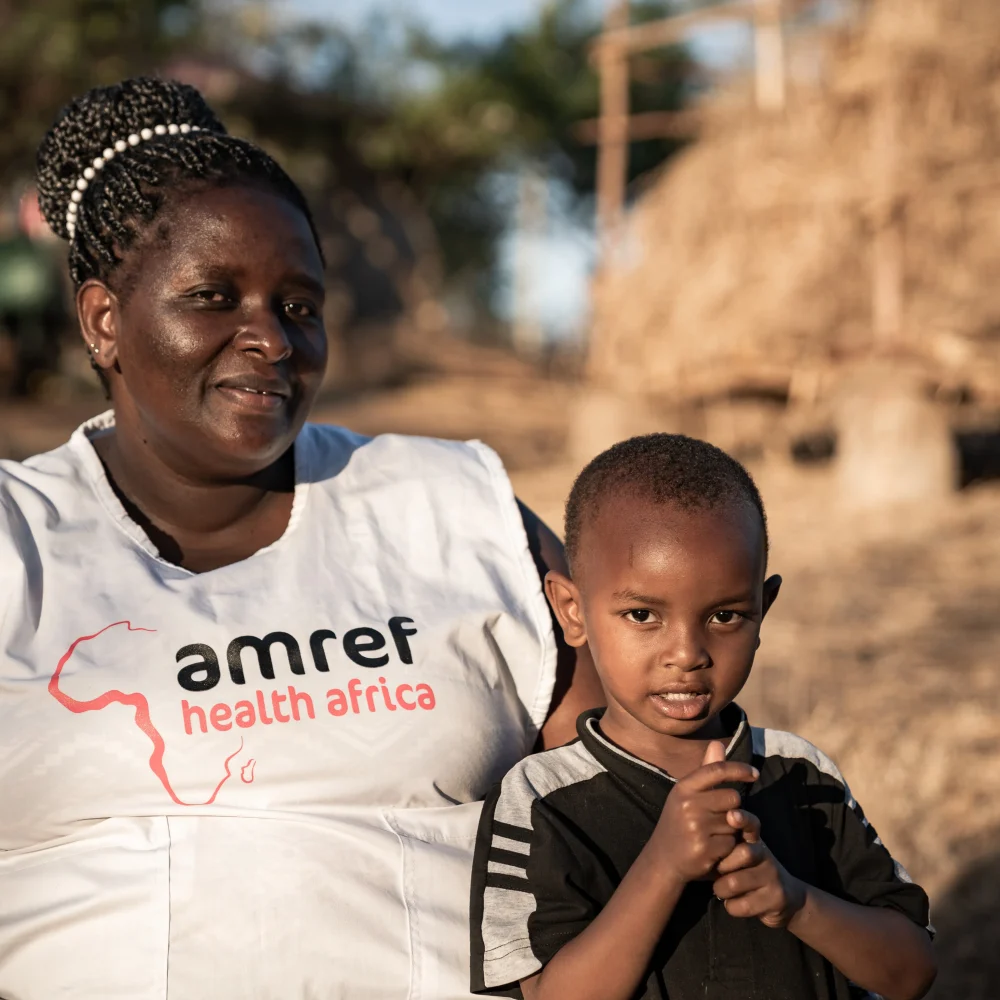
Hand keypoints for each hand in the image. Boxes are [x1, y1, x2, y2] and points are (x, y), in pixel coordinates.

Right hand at [652, 741, 759, 884]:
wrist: (664, 859)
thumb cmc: (679, 821)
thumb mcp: (687, 794)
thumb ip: (706, 770)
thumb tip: (717, 743)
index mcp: (684, 787)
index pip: (717, 769)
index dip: (739, 768)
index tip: (755, 773)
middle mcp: (688, 804)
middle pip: (733, 797)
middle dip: (733, 807)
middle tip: (719, 817)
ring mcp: (696, 827)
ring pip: (735, 821)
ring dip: (731, 828)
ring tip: (713, 833)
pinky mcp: (705, 849)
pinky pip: (732, 842)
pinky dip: (728, 846)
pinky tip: (713, 849)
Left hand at [712, 810, 805, 927]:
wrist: (785, 898)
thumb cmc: (750, 871)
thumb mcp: (740, 853)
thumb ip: (725, 842)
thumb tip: (699, 829)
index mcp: (754, 841)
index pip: (751, 825)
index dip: (743, 819)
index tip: (731, 815)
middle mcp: (765, 856)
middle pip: (743, 853)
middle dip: (723, 866)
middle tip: (718, 872)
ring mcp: (773, 877)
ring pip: (735, 882)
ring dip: (722, 889)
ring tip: (722, 889)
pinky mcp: (775, 899)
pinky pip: (741, 905)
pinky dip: (731, 906)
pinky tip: (734, 903)